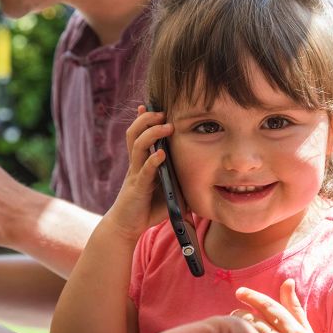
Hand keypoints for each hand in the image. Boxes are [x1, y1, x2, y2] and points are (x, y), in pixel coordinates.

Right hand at [101, 106, 170, 241]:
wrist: (127, 227)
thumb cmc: (147, 209)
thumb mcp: (169, 192)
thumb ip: (181, 182)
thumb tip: (205, 180)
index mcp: (142, 162)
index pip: (140, 134)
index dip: (144, 119)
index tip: (151, 105)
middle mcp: (136, 164)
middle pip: (135, 133)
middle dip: (147, 120)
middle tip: (161, 112)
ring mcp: (135, 174)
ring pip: (137, 146)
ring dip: (152, 134)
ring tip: (165, 126)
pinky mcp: (137, 188)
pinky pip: (144, 171)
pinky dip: (153, 161)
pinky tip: (161, 154)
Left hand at [234, 280, 332, 332]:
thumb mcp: (305, 328)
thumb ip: (294, 305)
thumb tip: (288, 281)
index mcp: (294, 329)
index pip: (271, 308)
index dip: (254, 297)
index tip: (239, 292)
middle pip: (258, 321)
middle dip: (241, 314)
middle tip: (232, 312)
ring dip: (238, 328)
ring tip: (230, 326)